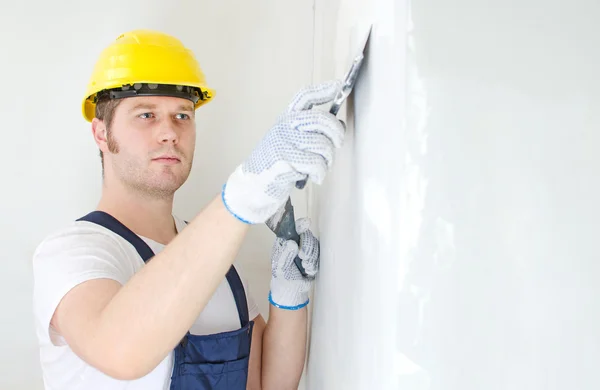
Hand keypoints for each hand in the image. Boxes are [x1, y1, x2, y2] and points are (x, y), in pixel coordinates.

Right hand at [222, 80, 344, 223]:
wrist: (254, 185)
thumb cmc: (277, 164)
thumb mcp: (292, 142)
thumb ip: (312, 132)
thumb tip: (339, 125)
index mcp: (287, 118)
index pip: (305, 97)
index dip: (323, 90)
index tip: (338, 86)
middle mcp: (285, 126)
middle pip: (321, 119)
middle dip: (337, 134)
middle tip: (336, 145)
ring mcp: (283, 142)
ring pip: (323, 145)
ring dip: (328, 161)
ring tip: (320, 168)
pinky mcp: (284, 160)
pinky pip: (316, 164)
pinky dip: (319, 174)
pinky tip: (313, 177)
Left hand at [268, 218, 318, 309]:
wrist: (292, 290)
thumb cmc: (282, 277)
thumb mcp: (280, 267)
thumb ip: (285, 254)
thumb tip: (292, 243)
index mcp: (285, 242)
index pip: (293, 228)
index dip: (301, 225)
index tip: (306, 224)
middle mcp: (296, 242)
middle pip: (307, 235)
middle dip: (307, 247)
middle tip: (303, 257)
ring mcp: (305, 249)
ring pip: (315, 245)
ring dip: (311, 258)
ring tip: (304, 267)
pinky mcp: (313, 257)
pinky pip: (319, 256)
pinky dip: (314, 264)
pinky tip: (307, 271)